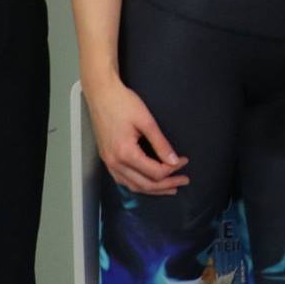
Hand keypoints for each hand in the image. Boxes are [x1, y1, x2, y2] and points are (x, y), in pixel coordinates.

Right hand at [86, 79, 189, 195]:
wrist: (101, 94)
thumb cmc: (122, 103)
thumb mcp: (147, 121)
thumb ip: (161, 144)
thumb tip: (174, 160)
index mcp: (125, 153)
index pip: (154, 172)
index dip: (173, 169)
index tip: (183, 161)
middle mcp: (114, 162)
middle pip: (145, 184)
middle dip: (166, 185)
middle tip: (183, 181)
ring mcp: (108, 162)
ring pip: (133, 186)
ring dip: (152, 189)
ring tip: (169, 187)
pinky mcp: (107, 158)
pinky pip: (123, 180)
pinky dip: (138, 184)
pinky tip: (147, 183)